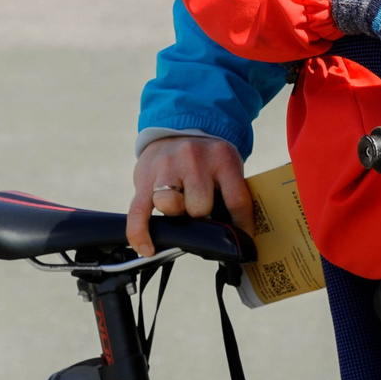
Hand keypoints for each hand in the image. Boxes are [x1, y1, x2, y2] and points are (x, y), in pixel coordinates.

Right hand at [127, 135, 253, 256]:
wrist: (176, 130)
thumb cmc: (205, 158)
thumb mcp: (225, 164)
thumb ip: (230, 192)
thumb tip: (233, 233)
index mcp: (221, 157)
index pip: (236, 200)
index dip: (241, 226)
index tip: (242, 239)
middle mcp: (193, 159)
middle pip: (200, 208)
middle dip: (202, 216)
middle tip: (201, 209)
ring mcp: (166, 168)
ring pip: (170, 207)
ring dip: (177, 215)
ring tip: (180, 209)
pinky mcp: (144, 179)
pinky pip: (138, 212)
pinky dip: (141, 233)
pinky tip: (147, 248)